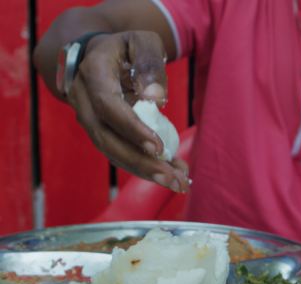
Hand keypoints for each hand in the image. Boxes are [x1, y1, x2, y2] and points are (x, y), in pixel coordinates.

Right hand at [66, 31, 188, 191]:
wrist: (96, 53)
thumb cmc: (126, 48)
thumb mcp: (142, 42)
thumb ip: (150, 63)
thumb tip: (156, 97)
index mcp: (92, 72)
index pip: (107, 105)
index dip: (132, 128)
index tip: (159, 148)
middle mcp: (82, 98)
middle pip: (106, 137)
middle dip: (139, 162)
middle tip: (172, 178)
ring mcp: (88, 118)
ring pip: (110, 151)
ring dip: (143, 170)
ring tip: (177, 183)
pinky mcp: (99, 131)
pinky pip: (118, 152)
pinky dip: (144, 166)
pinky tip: (171, 174)